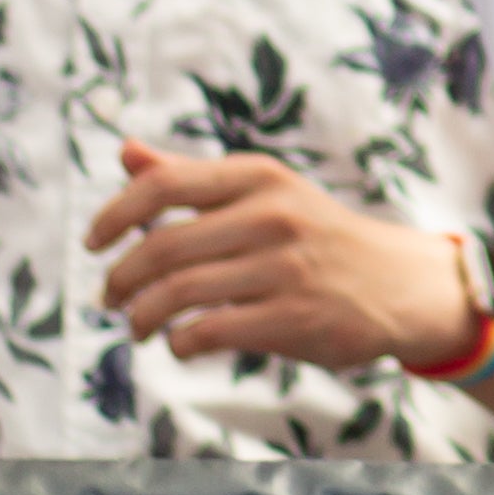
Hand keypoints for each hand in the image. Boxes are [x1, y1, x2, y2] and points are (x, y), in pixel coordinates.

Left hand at [86, 140, 476, 371]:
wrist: (401, 283)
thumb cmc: (316, 237)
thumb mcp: (264, 193)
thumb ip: (193, 177)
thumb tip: (127, 152)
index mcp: (260, 177)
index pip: (163, 184)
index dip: (114, 213)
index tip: (92, 242)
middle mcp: (272, 215)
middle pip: (161, 246)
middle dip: (120, 278)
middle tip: (109, 297)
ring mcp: (285, 268)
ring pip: (177, 294)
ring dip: (140, 316)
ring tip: (135, 326)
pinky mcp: (294, 318)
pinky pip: (208, 331)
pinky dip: (179, 342)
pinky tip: (179, 343)